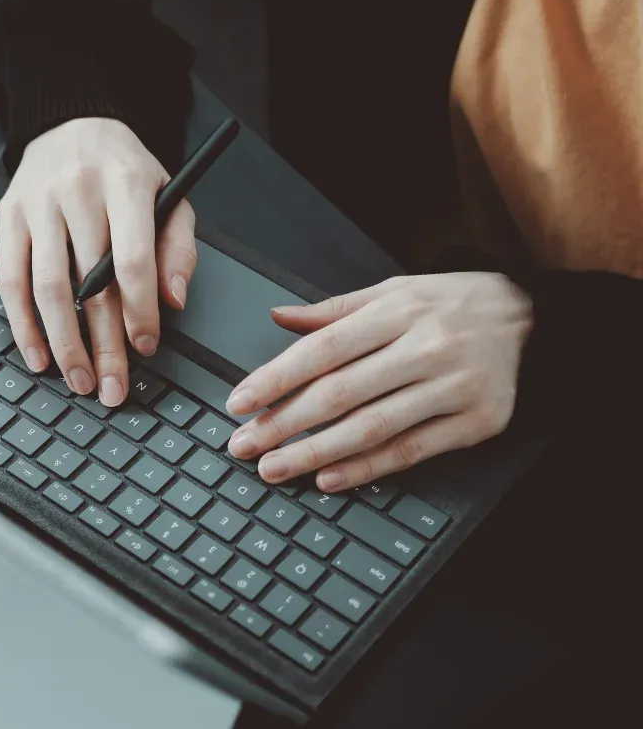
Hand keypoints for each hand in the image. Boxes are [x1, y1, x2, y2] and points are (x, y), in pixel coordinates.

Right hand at [0, 117, 196, 406]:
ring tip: (78, 379)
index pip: (131, 259)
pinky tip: (37, 355)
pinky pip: (10, 280)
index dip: (139, 310)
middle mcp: (78, 191)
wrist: (72, 122)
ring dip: (63, 342)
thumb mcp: (169, 195)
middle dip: (102, 344)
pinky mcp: (8, 217)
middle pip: (90, 283)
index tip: (146, 347)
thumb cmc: (124, 171)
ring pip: (48, 287)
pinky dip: (23, 324)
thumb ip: (178, 248)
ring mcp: (38, 204)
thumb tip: (172, 300)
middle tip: (112, 386)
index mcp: (125, 183)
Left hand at [225, 273, 531, 490]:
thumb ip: (333, 311)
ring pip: (372, 428)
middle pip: (340, 394)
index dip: (275, 379)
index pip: (322, 350)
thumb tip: (277, 317)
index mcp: (397, 312)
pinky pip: (411, 451)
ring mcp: (453, 388)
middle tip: (244, 445)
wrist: (530, 317)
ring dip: (315, 453)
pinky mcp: (476, 422)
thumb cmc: (449, 305)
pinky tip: (329, 478)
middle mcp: (425, 348)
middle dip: (284, 424)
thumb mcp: (392, 291)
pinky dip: (367, 469)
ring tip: (275, 468)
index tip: (239, 403)